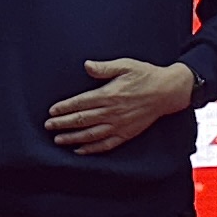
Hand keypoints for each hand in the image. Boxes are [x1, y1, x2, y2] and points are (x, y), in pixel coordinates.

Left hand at [46, 56, 193, 155]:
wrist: (167, 92)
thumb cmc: (145, 76)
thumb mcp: (125, 65)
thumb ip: (104, 68)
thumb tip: (86, 65)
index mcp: (109, 95)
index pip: (81, 103)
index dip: (64, 108)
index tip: (52, 111)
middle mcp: (112, 112)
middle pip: (82, 120)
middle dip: (63, 124)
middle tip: (48, 126)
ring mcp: (119, 125)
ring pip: (91, 135)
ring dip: (73, 138)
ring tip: (58, 139)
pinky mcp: (126, 134)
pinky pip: (106, 144)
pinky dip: (91, 149)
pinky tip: (79, 150)